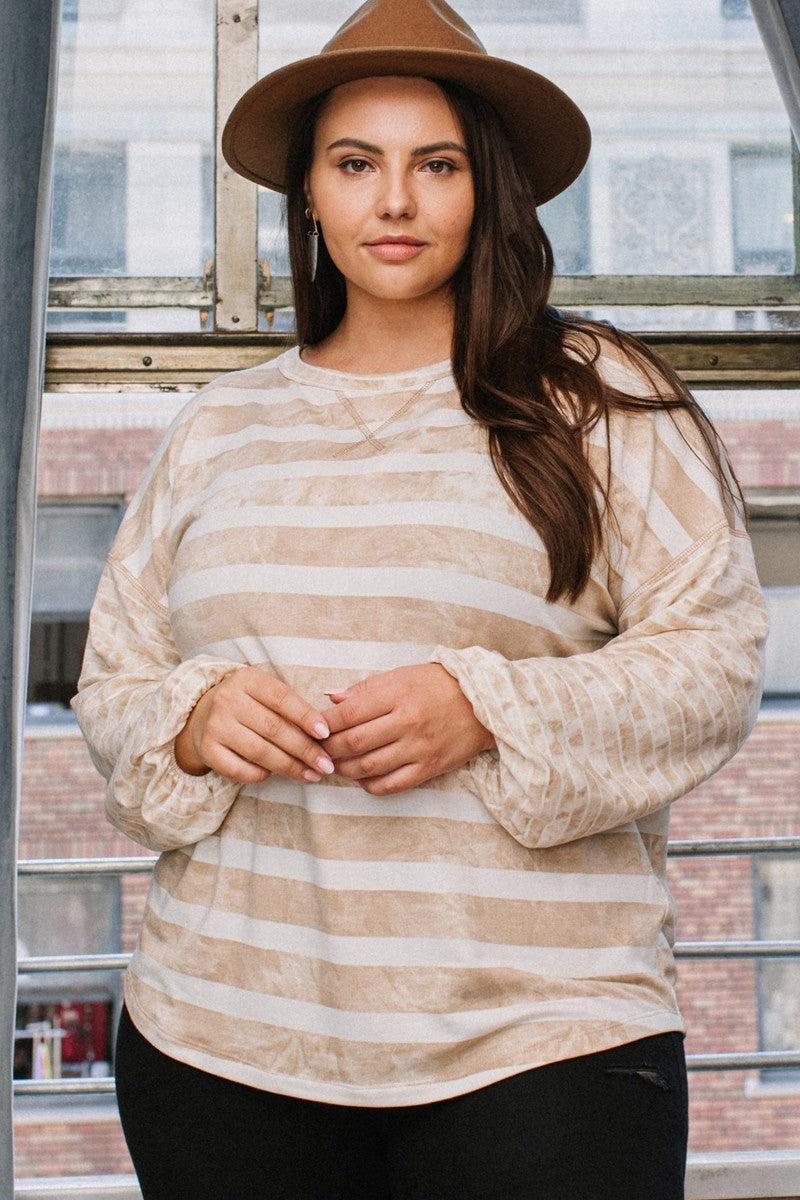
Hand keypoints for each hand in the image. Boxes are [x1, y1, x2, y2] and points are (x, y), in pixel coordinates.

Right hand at [173, 666, 335, 785]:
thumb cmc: (248, 705)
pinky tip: (276, 774)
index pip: (281, 698)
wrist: (202, 715)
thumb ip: (292, 708)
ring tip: (312, 775)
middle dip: (305, 749)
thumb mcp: (265, 693)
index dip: (306, 716)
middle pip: (273, 728)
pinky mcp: (208, 750)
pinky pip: (240, 769)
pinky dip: (262, 775)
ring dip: (290, 767)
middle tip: (325, 764)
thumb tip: (324, 735)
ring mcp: (215, 725)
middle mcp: (228, 699)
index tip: (326, 733)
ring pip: (259, 751)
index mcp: (247, 680)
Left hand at [317, 663, 496, 795]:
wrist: (482, 702)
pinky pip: (391, 785)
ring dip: (344, 769)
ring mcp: (418, 748)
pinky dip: (369, 785)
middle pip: (354, 743)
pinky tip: (361, 778)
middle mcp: (407, 722)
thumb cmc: (437, 684)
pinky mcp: (429, 768)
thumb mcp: (401, 675)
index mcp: (397, 694)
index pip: (348, 713)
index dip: (324, 724)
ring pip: (368, 767)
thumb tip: (329, 698)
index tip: (312, 728)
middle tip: (317, 750)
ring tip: (335, 764)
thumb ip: (364, 688)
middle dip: (328, 749)